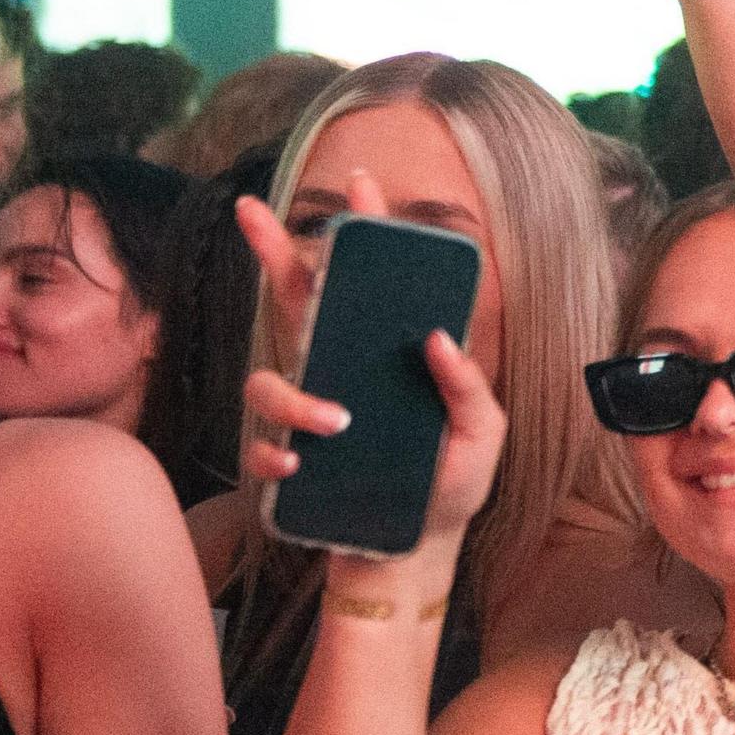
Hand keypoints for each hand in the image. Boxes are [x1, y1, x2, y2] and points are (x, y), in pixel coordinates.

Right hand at [232, 174, 505, 563]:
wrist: (416, 550)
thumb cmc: (449, 484)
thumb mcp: (483, 434)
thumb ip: (468, 388)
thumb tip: (436, 336)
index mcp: (385, 355)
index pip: (370, 285)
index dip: (364, 233)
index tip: (361, 184)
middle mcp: (338, 371)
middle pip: (295, 299)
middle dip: (272, 252)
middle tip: (252, 211)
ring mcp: (307, 413)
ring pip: (267, 378)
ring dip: (295, 398)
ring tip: (337, 424)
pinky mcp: (287, 461)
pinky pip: (261, 446)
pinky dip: (276, 454)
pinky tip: (300, 468)